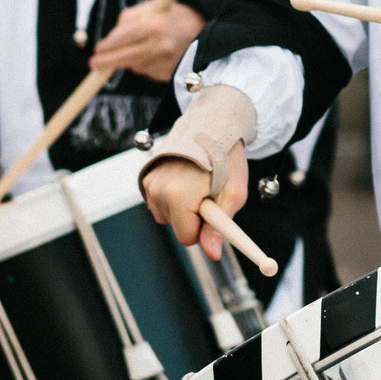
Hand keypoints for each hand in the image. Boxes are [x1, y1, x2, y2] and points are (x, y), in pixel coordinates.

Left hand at [89, 2, 206, 80]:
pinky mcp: (170, 73)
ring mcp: (167, 61)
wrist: (206, 32)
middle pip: (126, 58)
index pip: (123, 38)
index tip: (97, 49)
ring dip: (128, 60)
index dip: (108, 45)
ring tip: (137, 49)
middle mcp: (162, 45)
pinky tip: (153, 55)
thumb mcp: (152, 7)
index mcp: (156, 25)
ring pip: (135, 66)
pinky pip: (147, 71)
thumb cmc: (174, 17)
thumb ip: (128, 18)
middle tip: (95, 63)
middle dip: (107, 61)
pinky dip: (144, 65)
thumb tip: (110, 39)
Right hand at [141, 140, 248, 263]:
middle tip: (209, 196)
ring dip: (183, 209)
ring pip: (167, 216)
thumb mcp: (234, 194)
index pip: (187, 237)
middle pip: (176, 228)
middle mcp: (159, 191)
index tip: (216, 216)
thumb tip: (212, 254)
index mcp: (179, 196)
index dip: (204, 231)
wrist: (210, 125)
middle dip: (194, 219)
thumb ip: (220, 226)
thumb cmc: (226, 159)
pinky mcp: (146, 178)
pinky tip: (184, 181)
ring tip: (198, 185)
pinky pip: (159, 203)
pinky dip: (172, 199)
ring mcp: (150, 184)